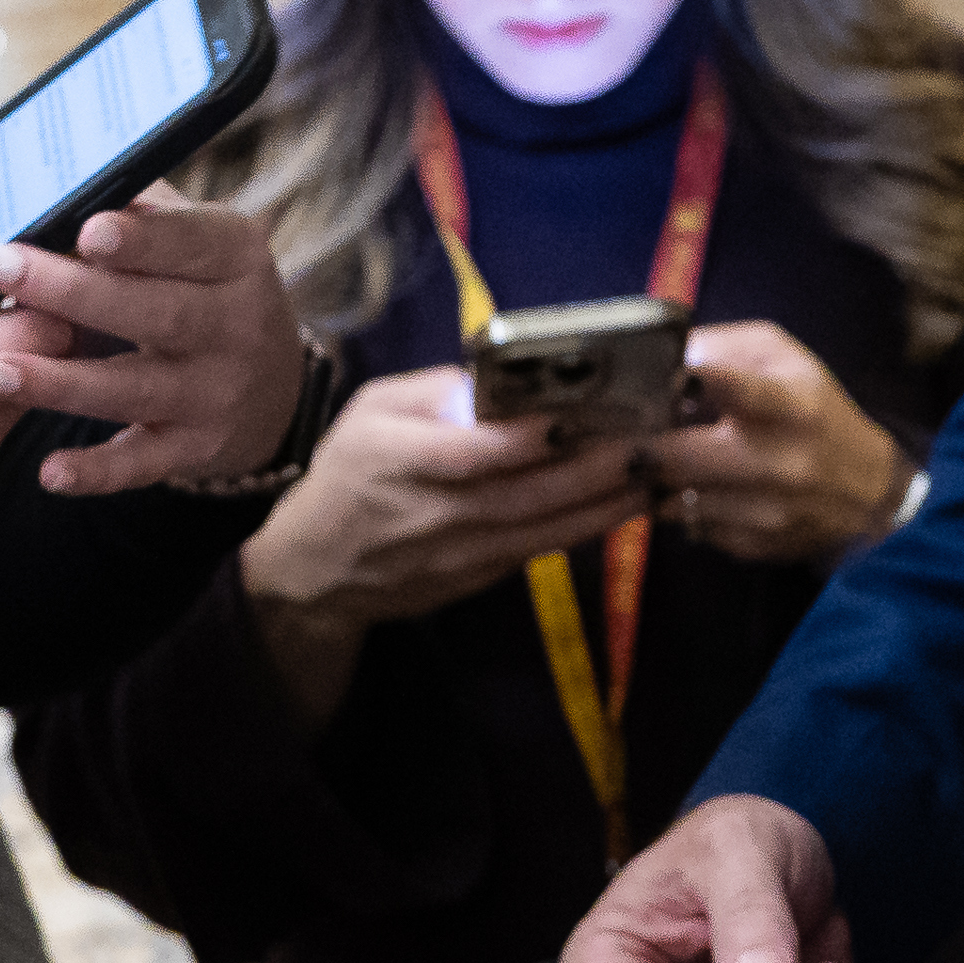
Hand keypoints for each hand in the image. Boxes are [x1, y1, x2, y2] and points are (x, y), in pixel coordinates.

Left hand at [0, 191, 309, 492]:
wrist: (270, 385)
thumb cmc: (194, 281)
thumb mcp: (171, 226)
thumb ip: (88, 183)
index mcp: (233, 252)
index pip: (190, 240)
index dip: (141, 237)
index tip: (87, 227)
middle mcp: (236, 322)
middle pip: (154, 311)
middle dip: (73, 292)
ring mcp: (218, 390)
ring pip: (137, 388)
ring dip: (63, 382)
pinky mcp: (196, 447)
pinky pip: (144, 463)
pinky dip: (99, 471)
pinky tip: (49, 472)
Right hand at [235, 367, 647, 714]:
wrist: (314, 570)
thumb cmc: (345, 474)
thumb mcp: (369, 412)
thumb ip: (432, 391)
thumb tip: (496, 381)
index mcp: (394, 460)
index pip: (468, 454)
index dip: (523, 440)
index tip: (576, 415)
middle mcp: (429, 514)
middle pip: (519, 496)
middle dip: (587, 472)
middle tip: (643, 442)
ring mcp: (454, 556)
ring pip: (538, 532)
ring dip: (599, 507)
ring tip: (649, 475)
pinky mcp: (474, 580)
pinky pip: (535, 553)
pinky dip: (580, 531)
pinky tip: (620, 506)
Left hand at [640, 324, 908, 566]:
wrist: (868, 490)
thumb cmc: (815, 411)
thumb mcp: (783, 359)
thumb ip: (721, 347)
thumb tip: (660, 360)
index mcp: (791, 404)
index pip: (736, 388)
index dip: (687, 381)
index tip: (651, 379)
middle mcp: (780, 462)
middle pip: (676, 458)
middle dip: (635, 446)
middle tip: (615, 434)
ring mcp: (766, 512)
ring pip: (670, 498)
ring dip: (653, 479)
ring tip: (659, 458)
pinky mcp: (753, 546)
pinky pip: (688, 525)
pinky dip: (681, 506)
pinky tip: (695, 488)